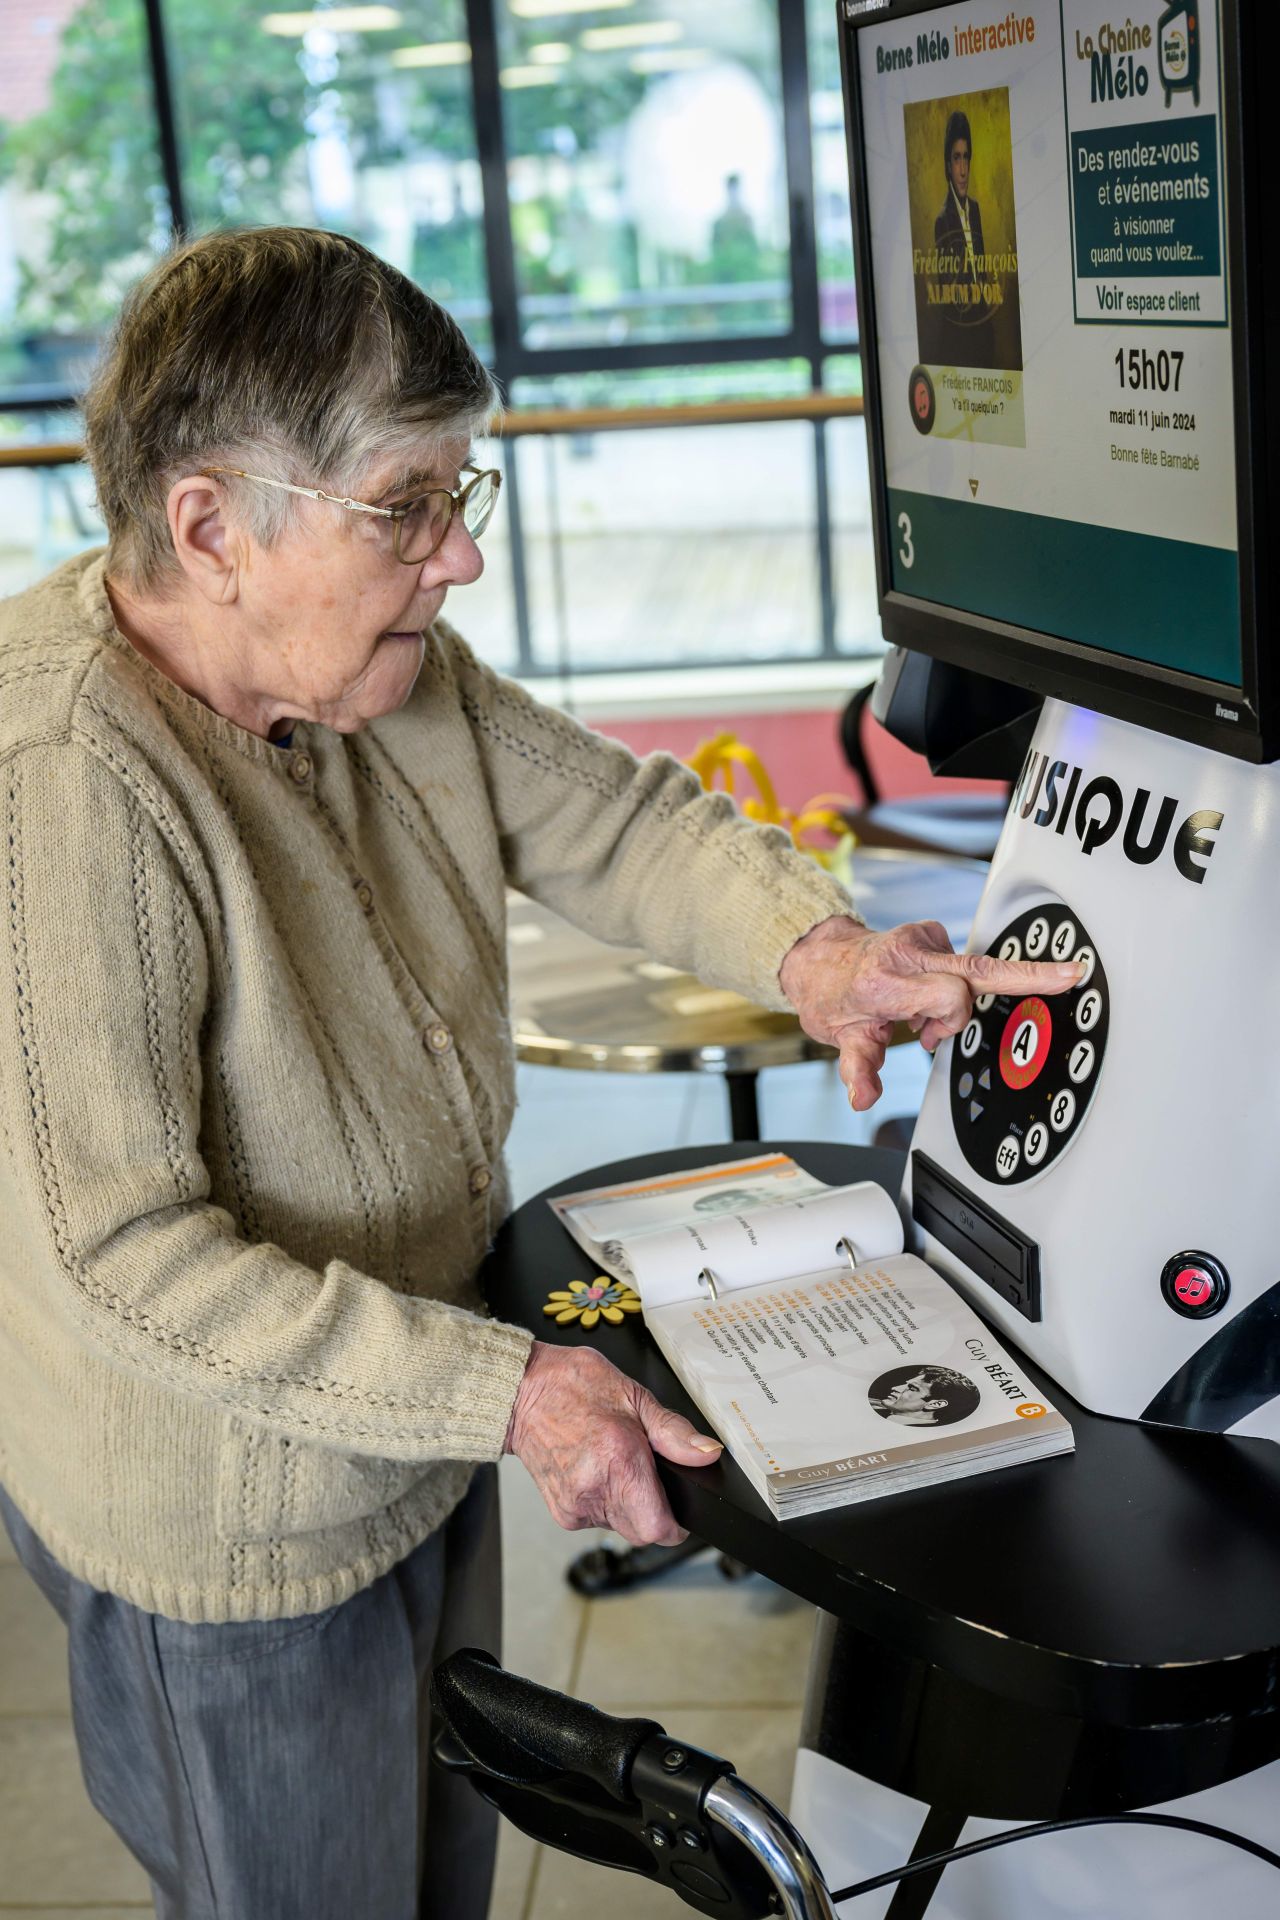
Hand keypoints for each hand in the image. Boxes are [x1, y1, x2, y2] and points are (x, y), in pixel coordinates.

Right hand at [504, 1341, 722, 1545]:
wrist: (520, 1393)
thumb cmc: (573, 1386)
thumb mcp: (633, 1396)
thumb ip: (673, 1432)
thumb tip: (707, 1453)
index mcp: (619, 1459)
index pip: (659, 1527)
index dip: (676, 1523)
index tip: (678, 1505)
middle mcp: (595, 1489)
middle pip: (643, 1531)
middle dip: (653, 1509)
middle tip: (643, 1471)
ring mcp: (576, 1505)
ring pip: (622, 1525)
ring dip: (629, 1504)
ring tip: (614, 1463)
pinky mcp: (563, 1513)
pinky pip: (599, 1519)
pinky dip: (606, 1501)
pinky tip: (596, 1470)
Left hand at [779, 915, 1083, 1111]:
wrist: (819, 957)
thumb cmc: (833, 995)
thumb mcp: (842, 1039)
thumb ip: (860, 1069)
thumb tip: (864, 1098)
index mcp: (886, 983)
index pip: (950, 995)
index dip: (960, 1018)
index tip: (990, 1013)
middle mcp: (908, 954)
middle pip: (981, 969)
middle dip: (1029, 975)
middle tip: (1070, 975)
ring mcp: (922, 939)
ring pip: (969, 976)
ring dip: (954, 1002)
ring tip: (919, 1018)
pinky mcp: (931, 933)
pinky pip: (960, 965)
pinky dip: (951, 984)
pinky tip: (924, 995)